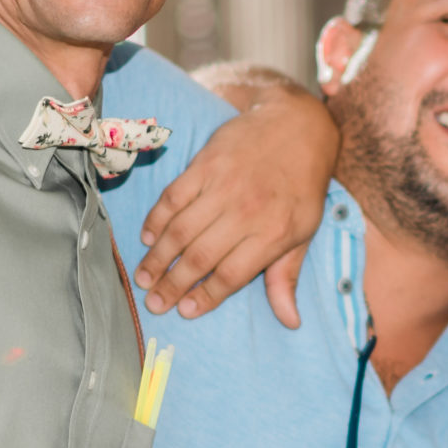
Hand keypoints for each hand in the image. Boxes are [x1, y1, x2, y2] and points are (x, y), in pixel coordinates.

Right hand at [133, 88, 333, 324]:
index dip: (207, 296)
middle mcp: (246, 211)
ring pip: (181, 229)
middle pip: (200, 256)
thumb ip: (287, 276)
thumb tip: (290, 321)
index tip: (185, 311)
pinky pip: (173, 196)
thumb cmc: (302, 186)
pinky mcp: (205, 164)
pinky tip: (146, 238)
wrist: (297, 126)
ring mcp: (223, 185)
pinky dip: (156, 219)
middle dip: (173, 284)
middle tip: (153, 303)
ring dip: (157, 257)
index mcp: (274, 233)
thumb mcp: (305, 232)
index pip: (232, 274)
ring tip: (143, 278)